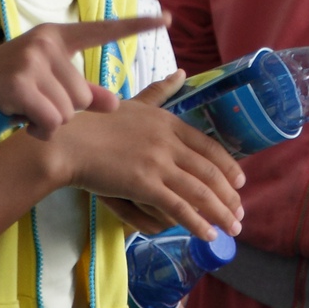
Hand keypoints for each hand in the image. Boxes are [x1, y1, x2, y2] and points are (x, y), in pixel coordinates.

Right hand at [0, 15, 164, 139]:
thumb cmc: (18, 86)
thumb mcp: (53, 81)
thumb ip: (86, 92)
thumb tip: (116, 105)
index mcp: (60, 37)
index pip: (104, 29)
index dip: (136, 26)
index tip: (167, 19)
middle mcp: (48, 42)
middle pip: (84, 95)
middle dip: (66, 109)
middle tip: (40, 103)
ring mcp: (33, 60)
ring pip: (69, 110)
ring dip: (52, 120)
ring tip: (31, 109)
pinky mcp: (21, 82)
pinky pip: (51, 119)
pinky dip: (41, 128)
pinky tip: (26, 121)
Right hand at [44, 73, 243, 239]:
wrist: (68, 140)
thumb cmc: (95, 121)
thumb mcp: (135, 102)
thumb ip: (160, 91)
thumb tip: (181, 72)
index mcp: (168, 122)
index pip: (209, 147)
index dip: (228, 167)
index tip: (240, 183)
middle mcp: (168, 141)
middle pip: (210, 171)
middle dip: (229, 196)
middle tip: (240, 214)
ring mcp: (158, 163)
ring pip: (200, 192)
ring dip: (221, 213)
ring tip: (233, 229)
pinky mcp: (144, 184)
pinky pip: (179, 207)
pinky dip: (198, 223)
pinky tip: (208, 234)